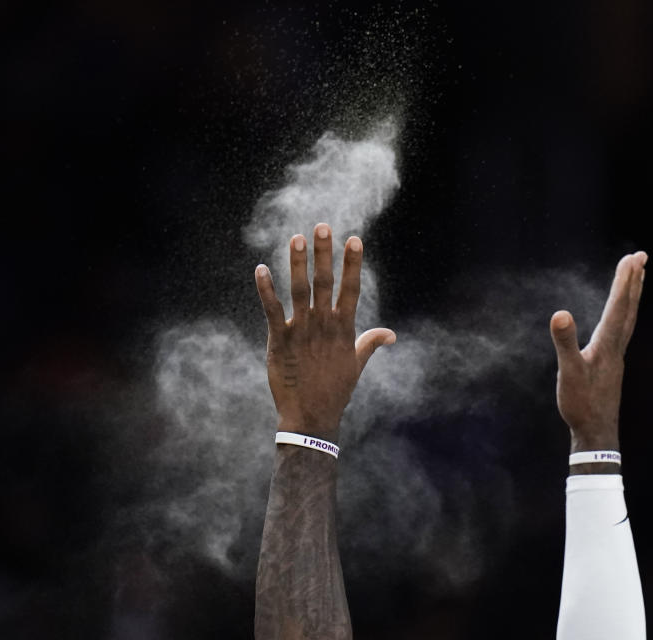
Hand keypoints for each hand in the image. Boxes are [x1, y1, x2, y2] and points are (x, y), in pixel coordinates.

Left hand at [254, 223, 395, 441]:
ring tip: (296, 238)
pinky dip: (266, 290)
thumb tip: (391, 334)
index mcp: (343, 328)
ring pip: (299, 291)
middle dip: (324, 254)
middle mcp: (324, 325)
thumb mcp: (357, 364)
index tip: (354, 239)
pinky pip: (272, 311)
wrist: (311, 417)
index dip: (352, 263)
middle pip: (325, 282)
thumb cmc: (336, 391)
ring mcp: (301, 331)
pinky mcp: (280, 341)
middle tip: (323, 226)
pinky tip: (261, 269)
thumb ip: (371, 343)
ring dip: (297, 264)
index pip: (351, 289)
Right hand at [549, 251, 646, 453]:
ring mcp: (615, 356)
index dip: (624, 281)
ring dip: (632, 295)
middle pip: (629, 308)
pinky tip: (619, 317)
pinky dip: (624, 314)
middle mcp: (616, 347)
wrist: (596, 433)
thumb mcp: (569, 371)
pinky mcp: (611, 365)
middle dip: (634, 281)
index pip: (617, 306)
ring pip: (628, 319)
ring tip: (637, 277)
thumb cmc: (581, 403)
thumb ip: (565, 342)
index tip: (631, 258)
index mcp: (607, 344)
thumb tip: (560, 314)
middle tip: (640, 257)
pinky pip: (621, 330)